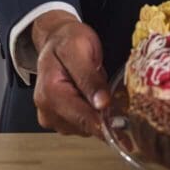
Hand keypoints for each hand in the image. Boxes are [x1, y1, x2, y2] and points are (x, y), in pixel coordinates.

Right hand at [30, 10, 111, 136]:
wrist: (56, 40)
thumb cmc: (68, 41)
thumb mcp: (80, 50)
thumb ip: (90, 78)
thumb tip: (102, 104)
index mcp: (50, 92)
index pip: (81, 117)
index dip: (105, 121)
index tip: (123, 123)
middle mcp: (47, 110)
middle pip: (84, 126)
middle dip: (103, 116)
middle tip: (114, 97)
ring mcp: (51, 118)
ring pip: (85, 129)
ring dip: (97, 115)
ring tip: (98, 92)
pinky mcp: (58, 121)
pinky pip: (81, 126)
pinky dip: (92, 115)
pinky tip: (93, 98)